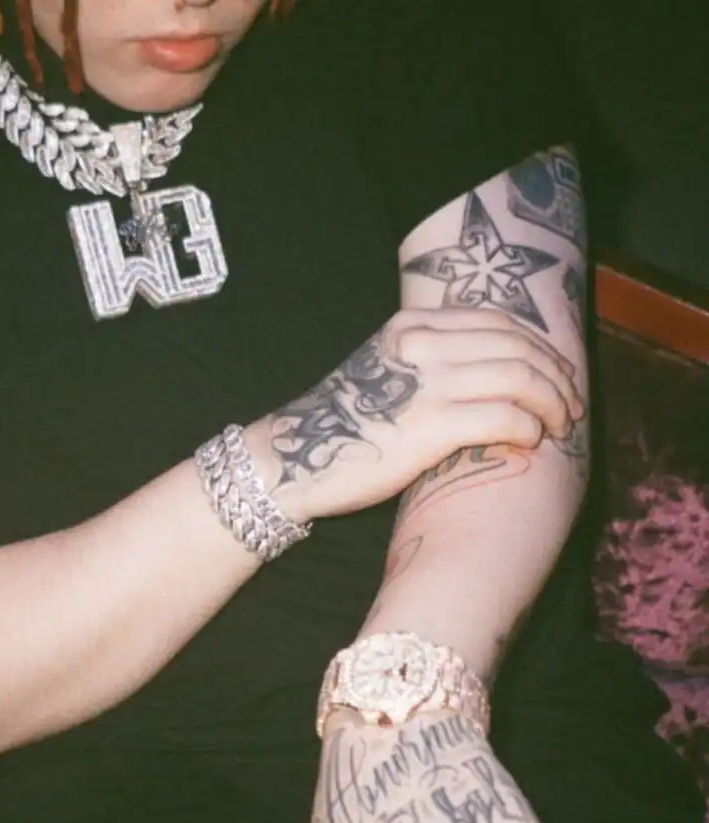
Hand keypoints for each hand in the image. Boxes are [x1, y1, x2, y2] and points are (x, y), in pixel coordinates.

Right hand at [257, 308, 584, 520]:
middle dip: (558, 376)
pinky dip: (528, 429)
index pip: (499, 322)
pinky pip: (505, 417)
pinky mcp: (432, 427)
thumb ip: (429, 361)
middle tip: (571, 405)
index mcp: (413, 327)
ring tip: (559, 426)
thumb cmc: (340, 425)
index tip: (557, 374)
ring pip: (521, 377)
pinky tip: (530, 442)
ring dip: (552, 403)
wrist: (292, 458)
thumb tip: (488, 373)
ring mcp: (428, 384)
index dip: (541, 346)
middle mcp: (424, 345)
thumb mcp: (383, 371)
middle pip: (519, 346)